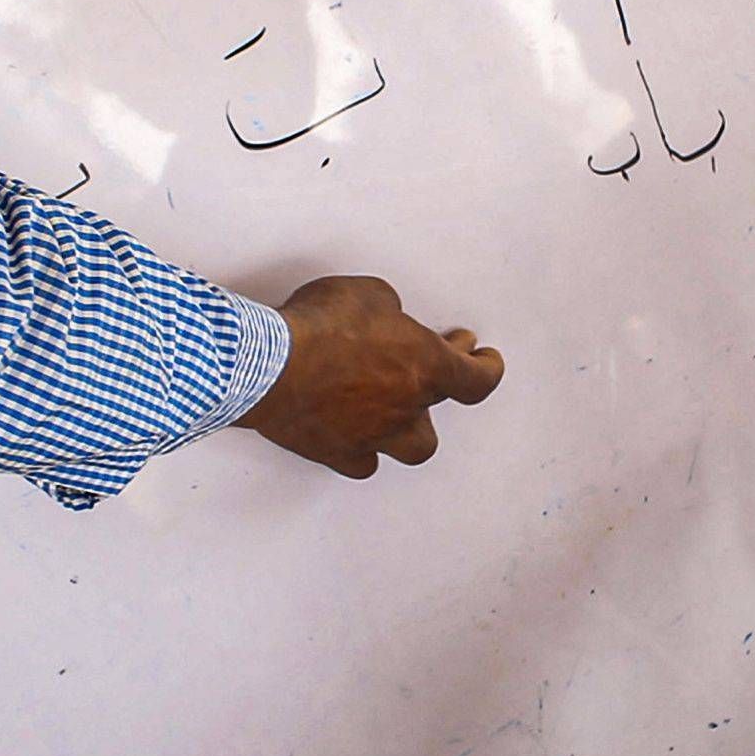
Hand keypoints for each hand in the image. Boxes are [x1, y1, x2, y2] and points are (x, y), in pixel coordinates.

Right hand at [239, 276, 503, 477]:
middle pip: (438, 414)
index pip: (477, 380)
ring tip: (398, 415)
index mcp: (425, 367)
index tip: (486, 361)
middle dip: (436, 393)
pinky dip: (363, 450)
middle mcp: (406, 408)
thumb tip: (387, 319)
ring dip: (409, 430)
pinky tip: (357, 438)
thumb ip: (390, 312)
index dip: (487, 370)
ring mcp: (372, 436)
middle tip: (427, 376)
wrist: (267, 365)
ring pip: (410, 449)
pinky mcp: (336, 452)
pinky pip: (362, 461)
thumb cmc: (318, 326)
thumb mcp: (368, 294)